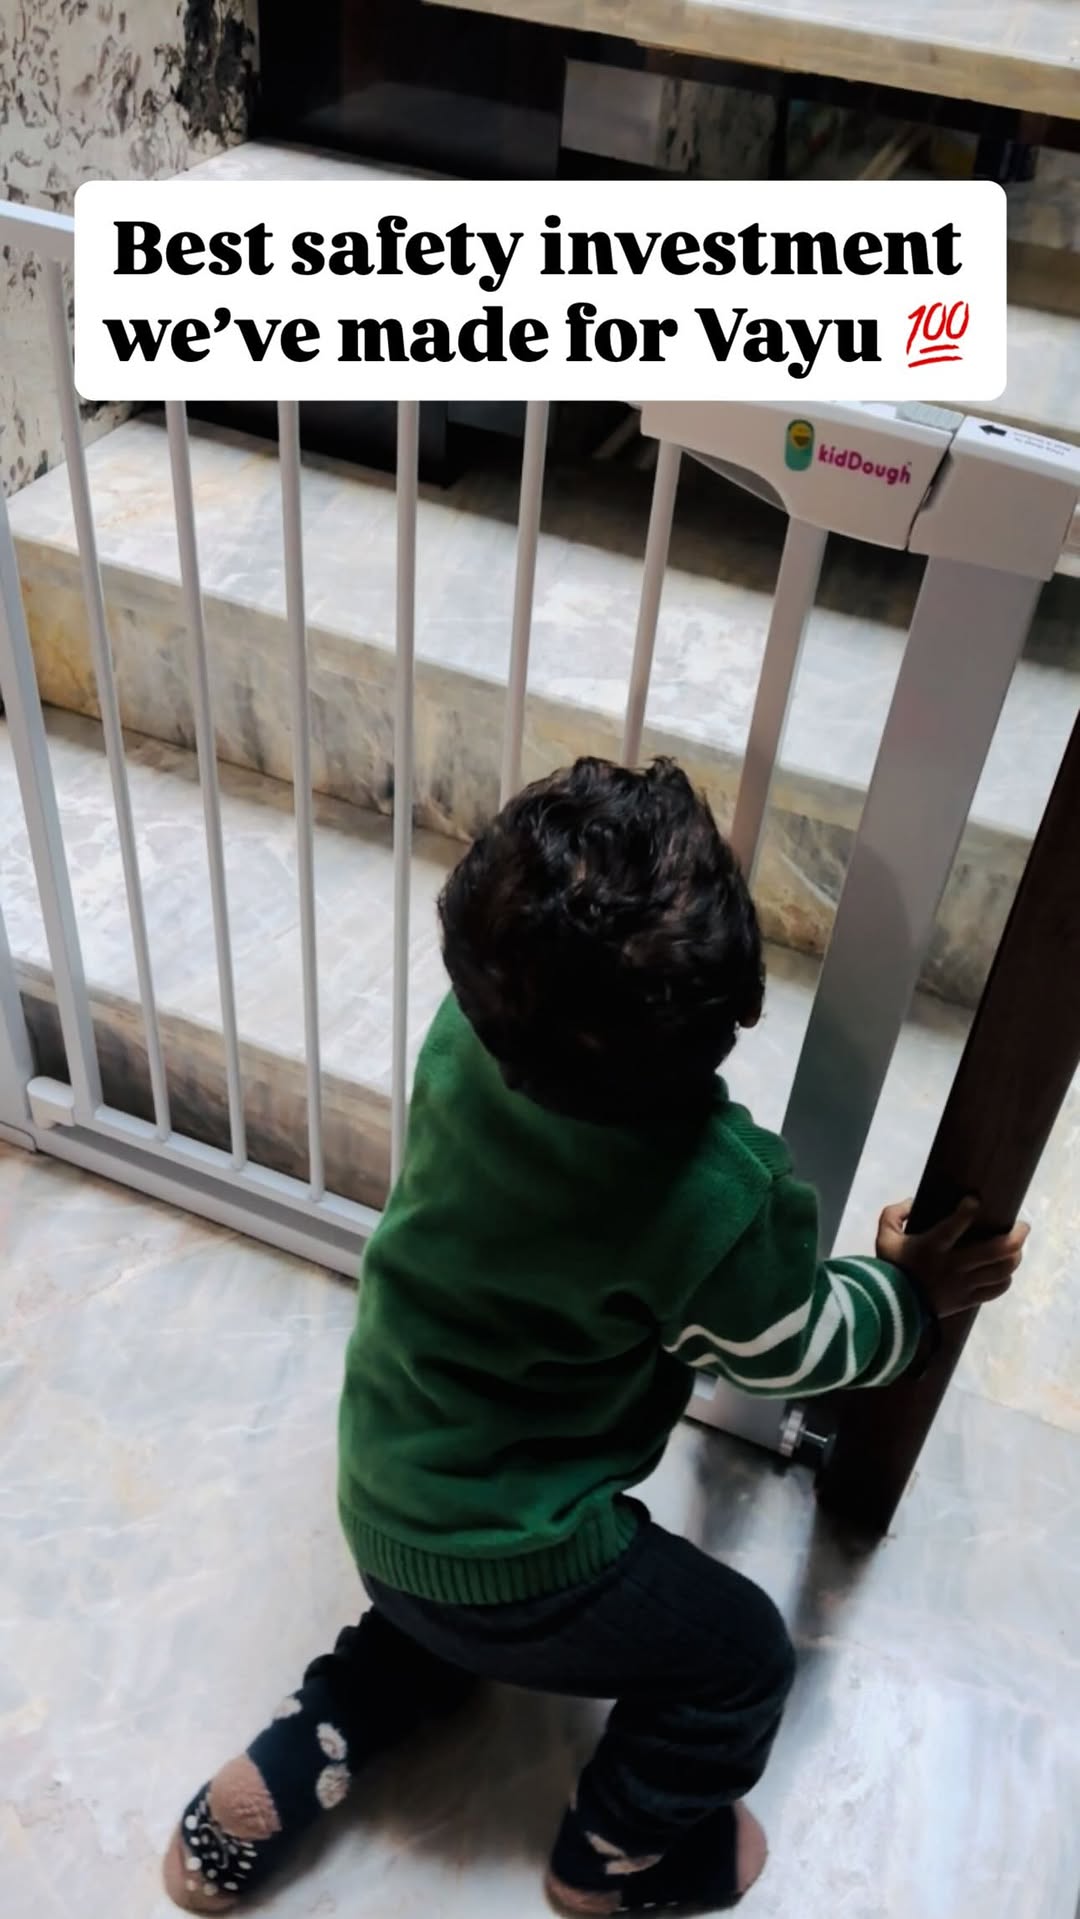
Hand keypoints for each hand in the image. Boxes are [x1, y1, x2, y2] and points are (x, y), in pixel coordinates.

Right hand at [876, 1194, 1028, 1320]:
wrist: (891, 1309)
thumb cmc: (890, 1269)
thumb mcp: (883, 1238)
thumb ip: (894, 1214)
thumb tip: (912, 1202)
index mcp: (932, 1247)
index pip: (955, 1225)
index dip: (968, 1210)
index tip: (975, 1200)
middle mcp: (953, 1265)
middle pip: (996, 1250)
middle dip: (1016, 1235)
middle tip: (1022, 1225)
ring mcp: (964, 1284)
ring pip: (1002, 1270)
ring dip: (1016, 1256)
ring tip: (1017, 1247)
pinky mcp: (968, 1299)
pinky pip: (997, 1290)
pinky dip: (1006, 1279)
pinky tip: (1005, 1271)